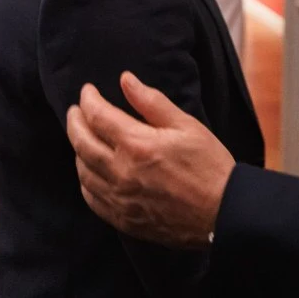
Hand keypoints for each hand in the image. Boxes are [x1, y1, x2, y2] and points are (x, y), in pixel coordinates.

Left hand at [66, 71, 235, 247]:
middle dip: (75, 121)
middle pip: (81, 143)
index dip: (89, 100)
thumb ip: (151, 101)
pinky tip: (90, 171)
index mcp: (137, 145)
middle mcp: (121, 172)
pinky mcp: (123, 218)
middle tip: (75, 110)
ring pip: (82, 170)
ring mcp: (119, 198)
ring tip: (83, 137)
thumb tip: (125, 80)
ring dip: (78, 150)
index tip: (87, 90)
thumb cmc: (209, 165)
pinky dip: (85, 180)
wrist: (223, 211)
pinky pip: (91, 198)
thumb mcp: (186, 125)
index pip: (98, 116)